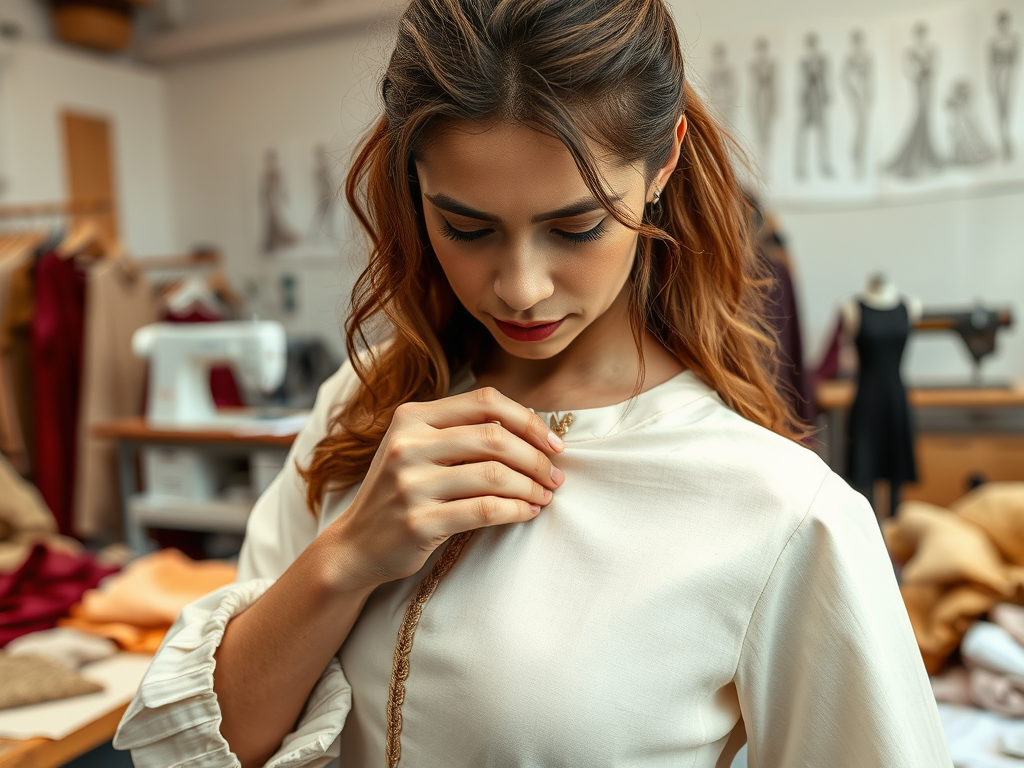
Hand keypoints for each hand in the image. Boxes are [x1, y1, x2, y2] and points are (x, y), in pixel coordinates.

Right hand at [324, 387, 565, 590]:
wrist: (357, 545)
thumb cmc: (401, 493)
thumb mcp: (418, 449)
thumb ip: (461, 431)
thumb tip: (533, 428)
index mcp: (411, 417)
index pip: (485, 401)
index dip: (528, 419)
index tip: (553, 443)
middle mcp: (407, 445)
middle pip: (494, 437)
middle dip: (536, 458)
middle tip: (556, 476)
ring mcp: (410, 484)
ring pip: (494, 475)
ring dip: (531, 486)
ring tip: (545, 496)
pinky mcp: (418, 522)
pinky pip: (485, 510)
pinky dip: (517, 510)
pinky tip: (528, 512)